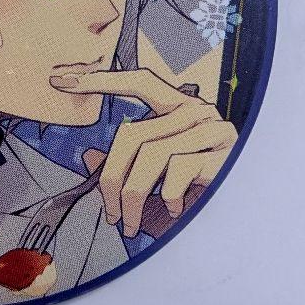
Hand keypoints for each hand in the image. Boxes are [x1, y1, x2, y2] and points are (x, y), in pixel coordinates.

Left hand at [50, 67, 237, 236]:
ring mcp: (212, 129)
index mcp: (180, 109)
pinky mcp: (223, 152)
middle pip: (132, 134)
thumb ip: (126, 168)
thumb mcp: (154, 185)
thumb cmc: (196, 201)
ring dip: (132, 197)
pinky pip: (177, 169)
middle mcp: (197, 112)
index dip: (103, 80)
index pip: (140, 81)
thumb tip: (89, 157)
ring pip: (151, 155)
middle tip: (108, 211)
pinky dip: (166, 197)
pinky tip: (173, 210)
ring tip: (129, 222)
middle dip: (111, 179)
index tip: (63, 81)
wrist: (242, 225)